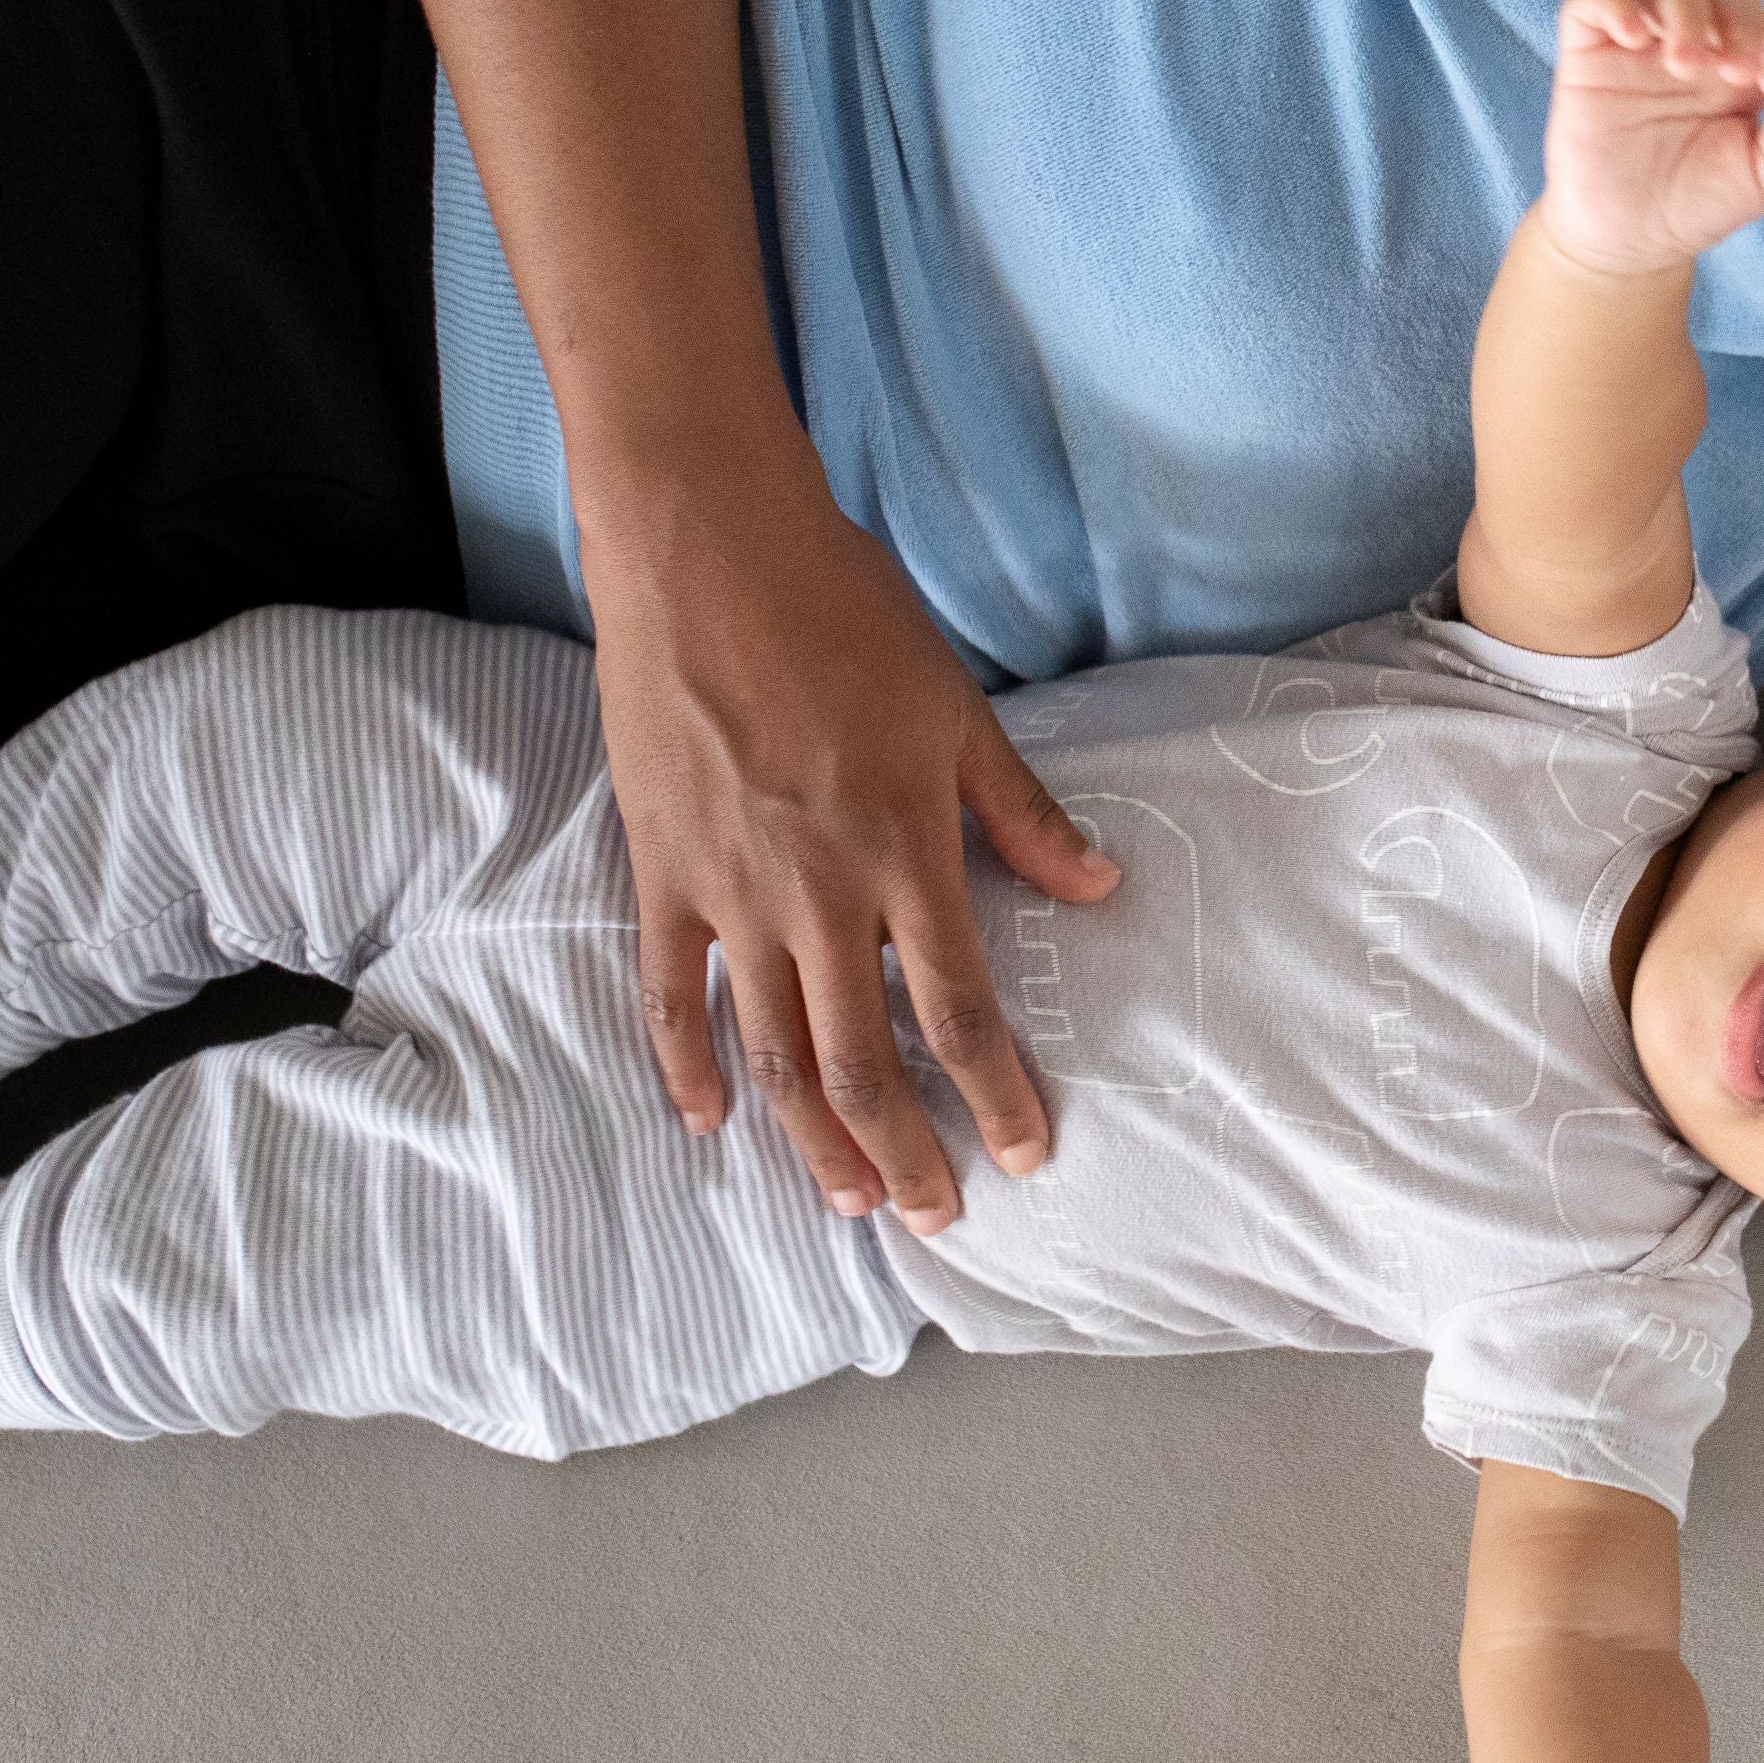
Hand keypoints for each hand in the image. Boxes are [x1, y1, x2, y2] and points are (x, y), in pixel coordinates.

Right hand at [580, 440, 1121, 1227]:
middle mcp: (818, 892)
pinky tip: (712, 1122)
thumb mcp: (959, 710)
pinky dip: (687, 1064)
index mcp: (904, 851)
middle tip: (935, 1213)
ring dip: (812, 1138)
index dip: (996, 1093)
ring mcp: (730, 889)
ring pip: (772, 1049)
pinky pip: (670, 992)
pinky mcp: (661, 869)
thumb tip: (1102, 889)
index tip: (1025, 1150)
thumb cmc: (845, 615)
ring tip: (847, 1199)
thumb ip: (1026, 813)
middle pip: (864, 1059)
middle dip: (904, 1151)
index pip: (961, 1009)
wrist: (708, 549)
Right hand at [1534, 0, 1763, 279]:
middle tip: (1735, 72)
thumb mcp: (1761, 180)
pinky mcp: (1590, 52)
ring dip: (1686, 10)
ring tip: (1685, 64)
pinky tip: (1632, 37)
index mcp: (1747, 71)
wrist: (1629, 240)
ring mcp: (1644, 45)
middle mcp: (1700, 47)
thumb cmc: (1698, 203)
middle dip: (1740, 19)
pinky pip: (1594, 0)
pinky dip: (1614, 3)